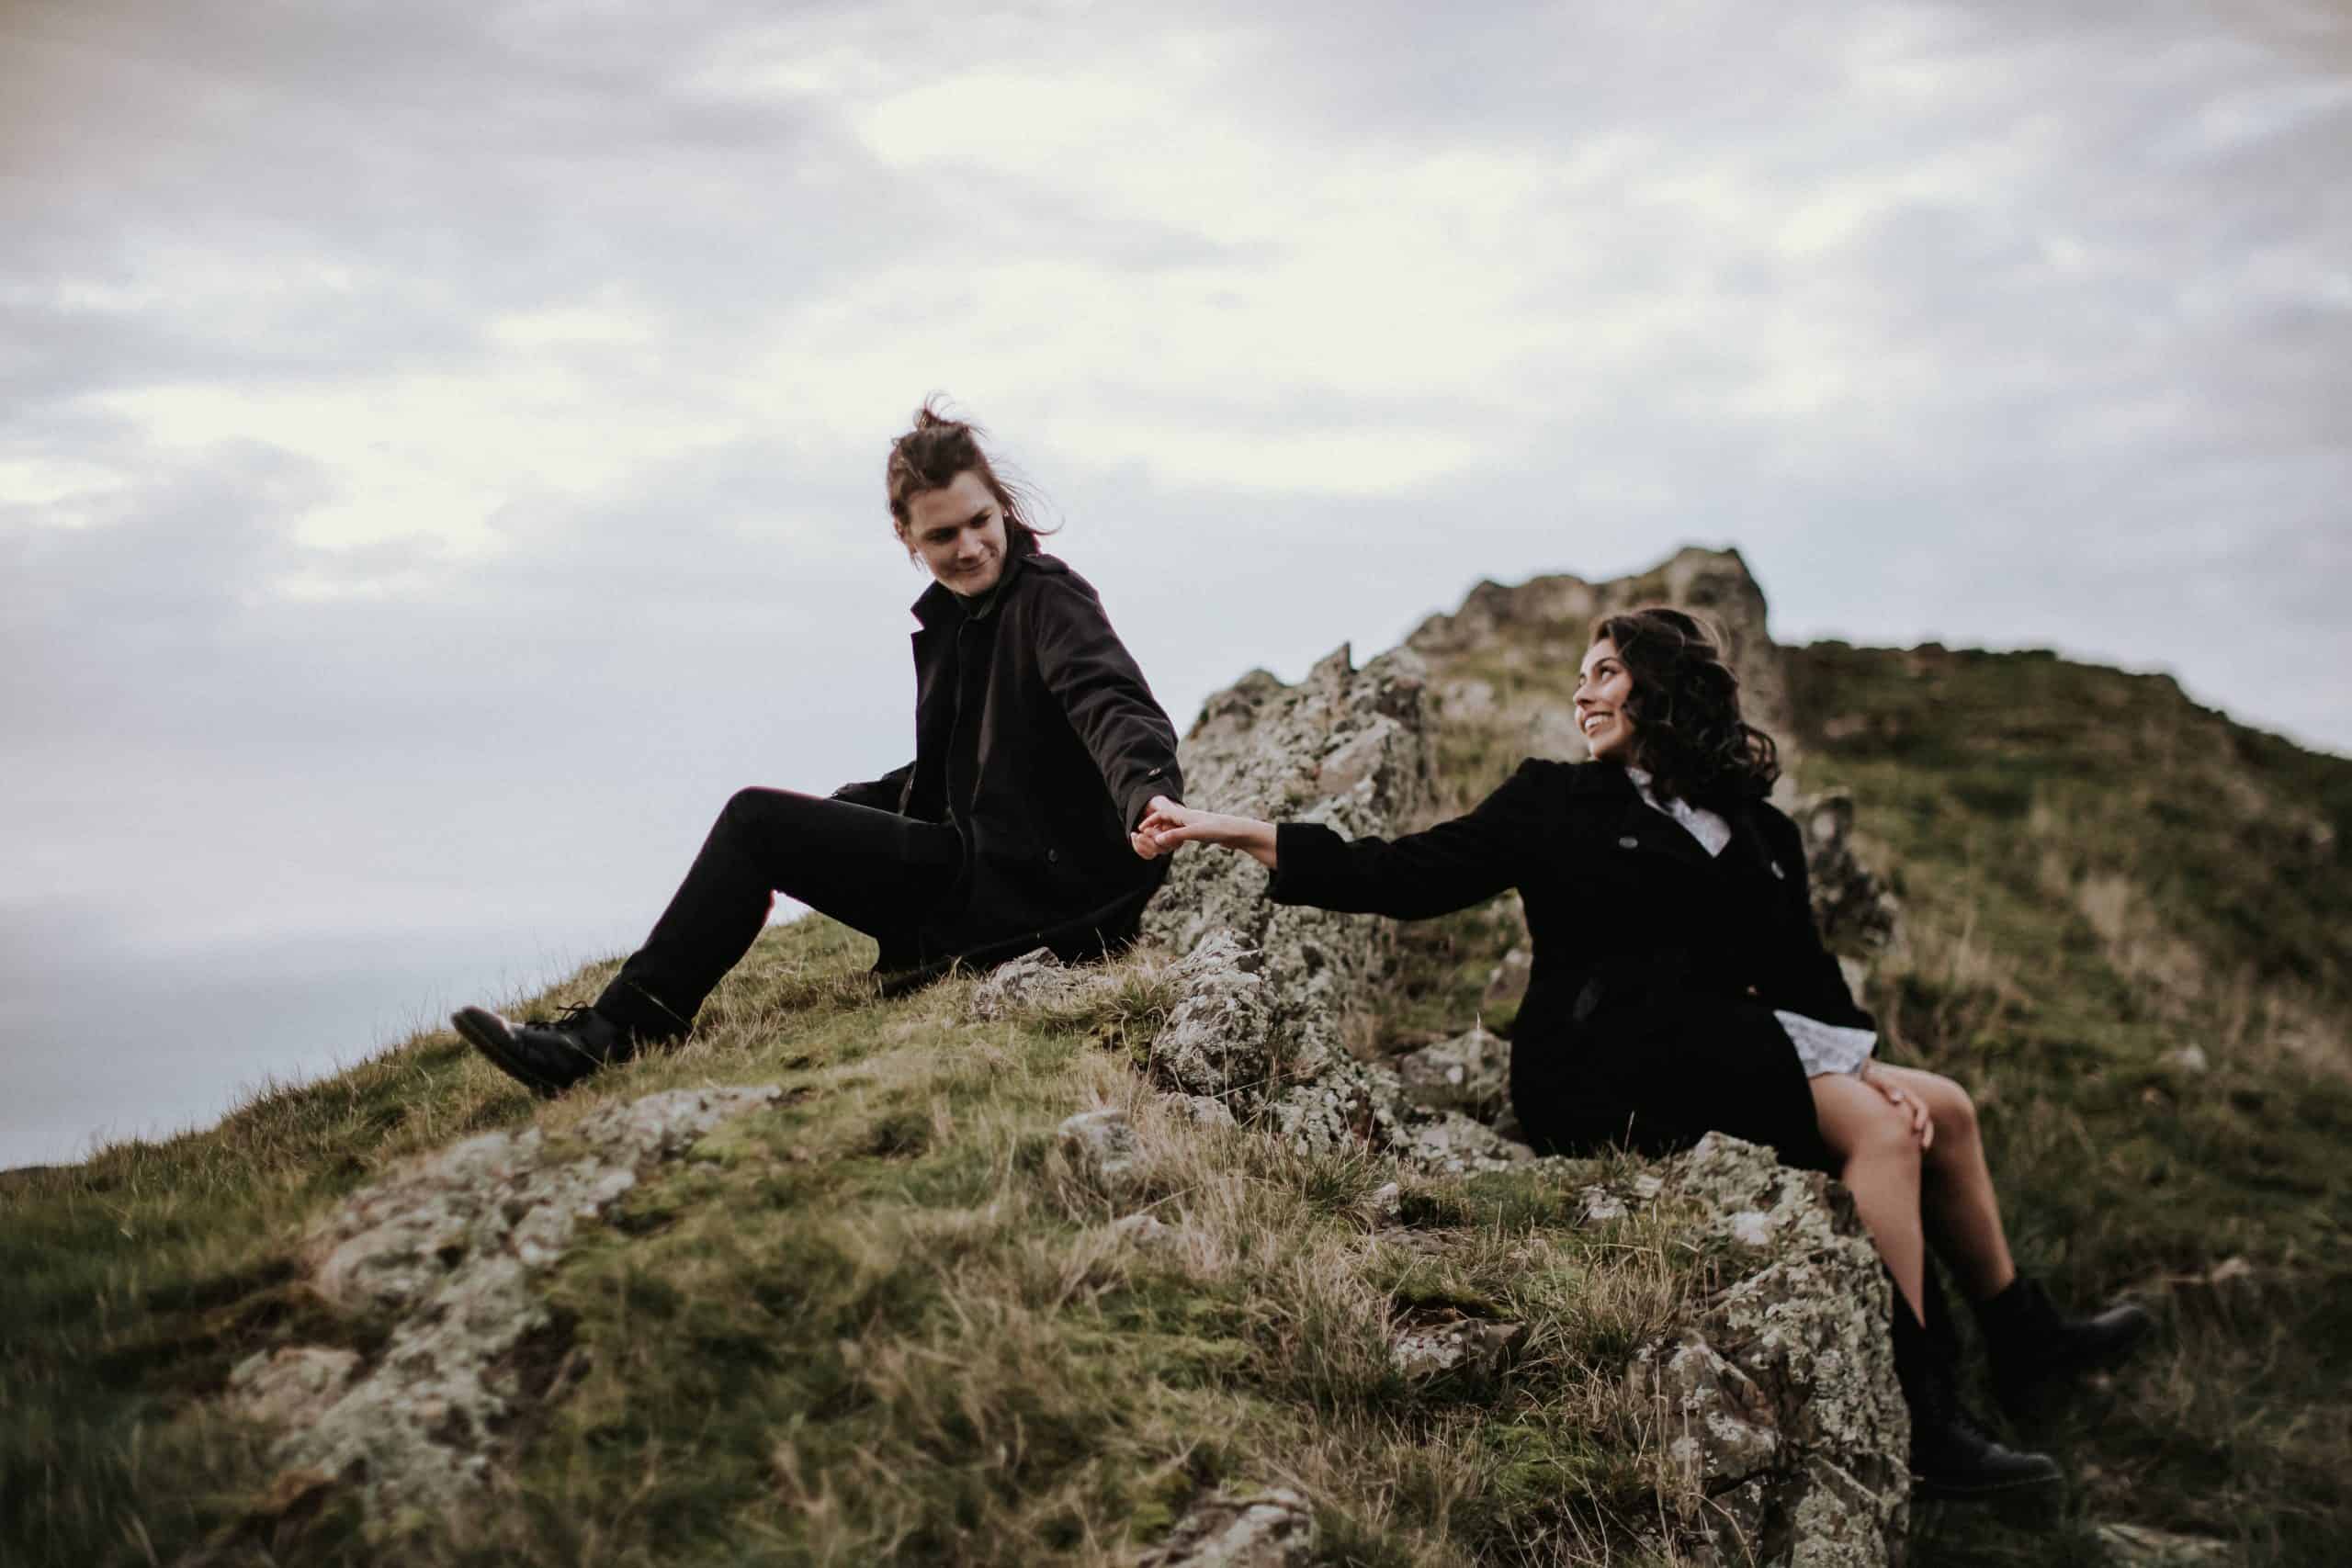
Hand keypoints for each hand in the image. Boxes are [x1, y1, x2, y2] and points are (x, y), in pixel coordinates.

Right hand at [1135, 796, 1279, 867]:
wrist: (1240, 832)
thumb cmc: (1219, 829)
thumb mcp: (1195, 833)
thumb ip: (1175, 835)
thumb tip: (1157, 840)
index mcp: (1186, 815)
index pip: (1163, 813)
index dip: (1151, 819)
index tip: (1140, 828)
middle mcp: (1190, 818)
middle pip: (1168, 818)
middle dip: (1156, 825)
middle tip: (1145, 835)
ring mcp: (1197, 824)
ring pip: (1176, 825)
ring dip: (1165, 831)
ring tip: (1157, 839)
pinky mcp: (1204, 831)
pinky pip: (1185, 832)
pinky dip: (1176, 836)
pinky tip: (1177, 843)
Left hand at [1860, 1062, 1931, 1148]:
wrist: (1861, 1077)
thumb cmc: (1870, 1079)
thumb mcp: (1877, 1080)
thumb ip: (1888, 1087)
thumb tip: (1898, 1099)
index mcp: (1908, 1096)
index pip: (1922, 1109)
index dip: (1922, 1119)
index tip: (1916, 1129)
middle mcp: (1910, 1105)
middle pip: (1925, 1122)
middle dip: (1926, 1134)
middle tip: (1923, 1148)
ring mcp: (1904, 1112)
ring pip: (1917, 1129)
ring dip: (1918, 1140)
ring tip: (1917, 1152)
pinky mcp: (1897, 1119)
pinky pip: (1906, 1131)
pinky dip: (1908, 1141)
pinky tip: (1900, 1150)